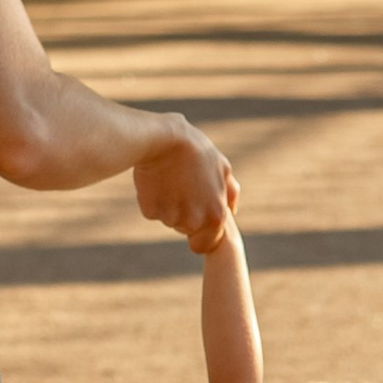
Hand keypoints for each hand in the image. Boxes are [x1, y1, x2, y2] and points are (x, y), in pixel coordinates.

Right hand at [134, 117, 238, 253]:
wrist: (165, 138)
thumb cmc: (197, 150)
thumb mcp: (222, 167)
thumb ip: (229, 193)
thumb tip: (232, 211)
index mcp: (216, 216)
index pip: (205, 244)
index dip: (199, 232)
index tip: (194, 216)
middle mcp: (194, 222)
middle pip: (185, 229)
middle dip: (183, 214)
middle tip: (182, 185)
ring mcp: (171, 217)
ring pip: (168, 219)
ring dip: (168, 204)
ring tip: (171, 178)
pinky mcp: (150, 210)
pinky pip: (152, 210)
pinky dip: (152, 199)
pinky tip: (157, 180)